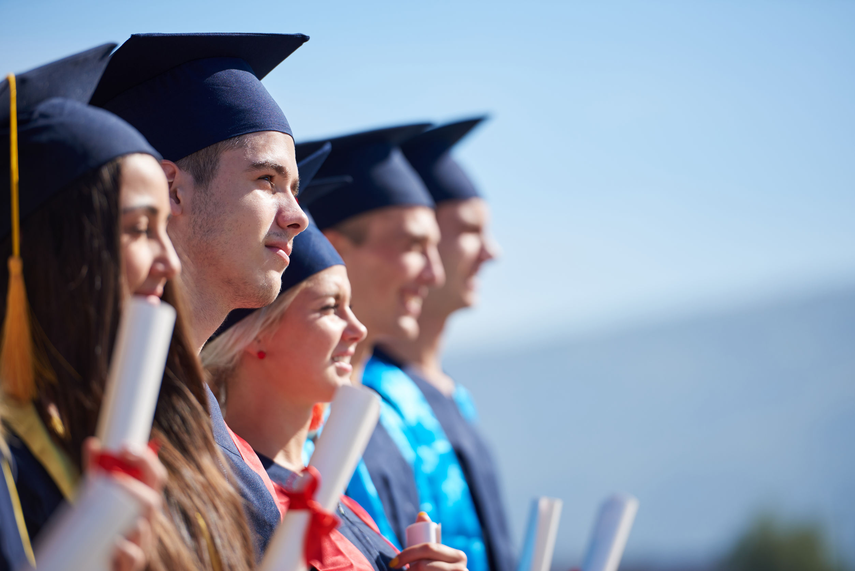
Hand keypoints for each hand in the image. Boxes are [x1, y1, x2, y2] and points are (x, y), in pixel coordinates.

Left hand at [82, 437, 164, 570]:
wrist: (98, 560)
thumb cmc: (102, 523)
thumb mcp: (99, 495)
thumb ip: (97, 471)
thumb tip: (92, 443)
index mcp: (145, 498)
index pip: (155, 475)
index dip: (145, 458)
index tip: (125, 448)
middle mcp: (148, 519)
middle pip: (152, 500)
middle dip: (134, 488)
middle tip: (114, 479)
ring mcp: (143, 541)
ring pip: (144, 528)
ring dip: (131, 520)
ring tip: (116, 512)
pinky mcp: (132, 563)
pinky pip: (134, 557)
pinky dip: (127, 551)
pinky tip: (118, 547)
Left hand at [389, 513, 466, 570]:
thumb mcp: (436, 555)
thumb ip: (430, 534)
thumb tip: (422, 515)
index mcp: (459, 556)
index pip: (428, 549)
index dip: (407, 554)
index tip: (393, 563)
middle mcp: (462, 570)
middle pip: (424, 567)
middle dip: (408, 569)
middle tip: (397, 570)